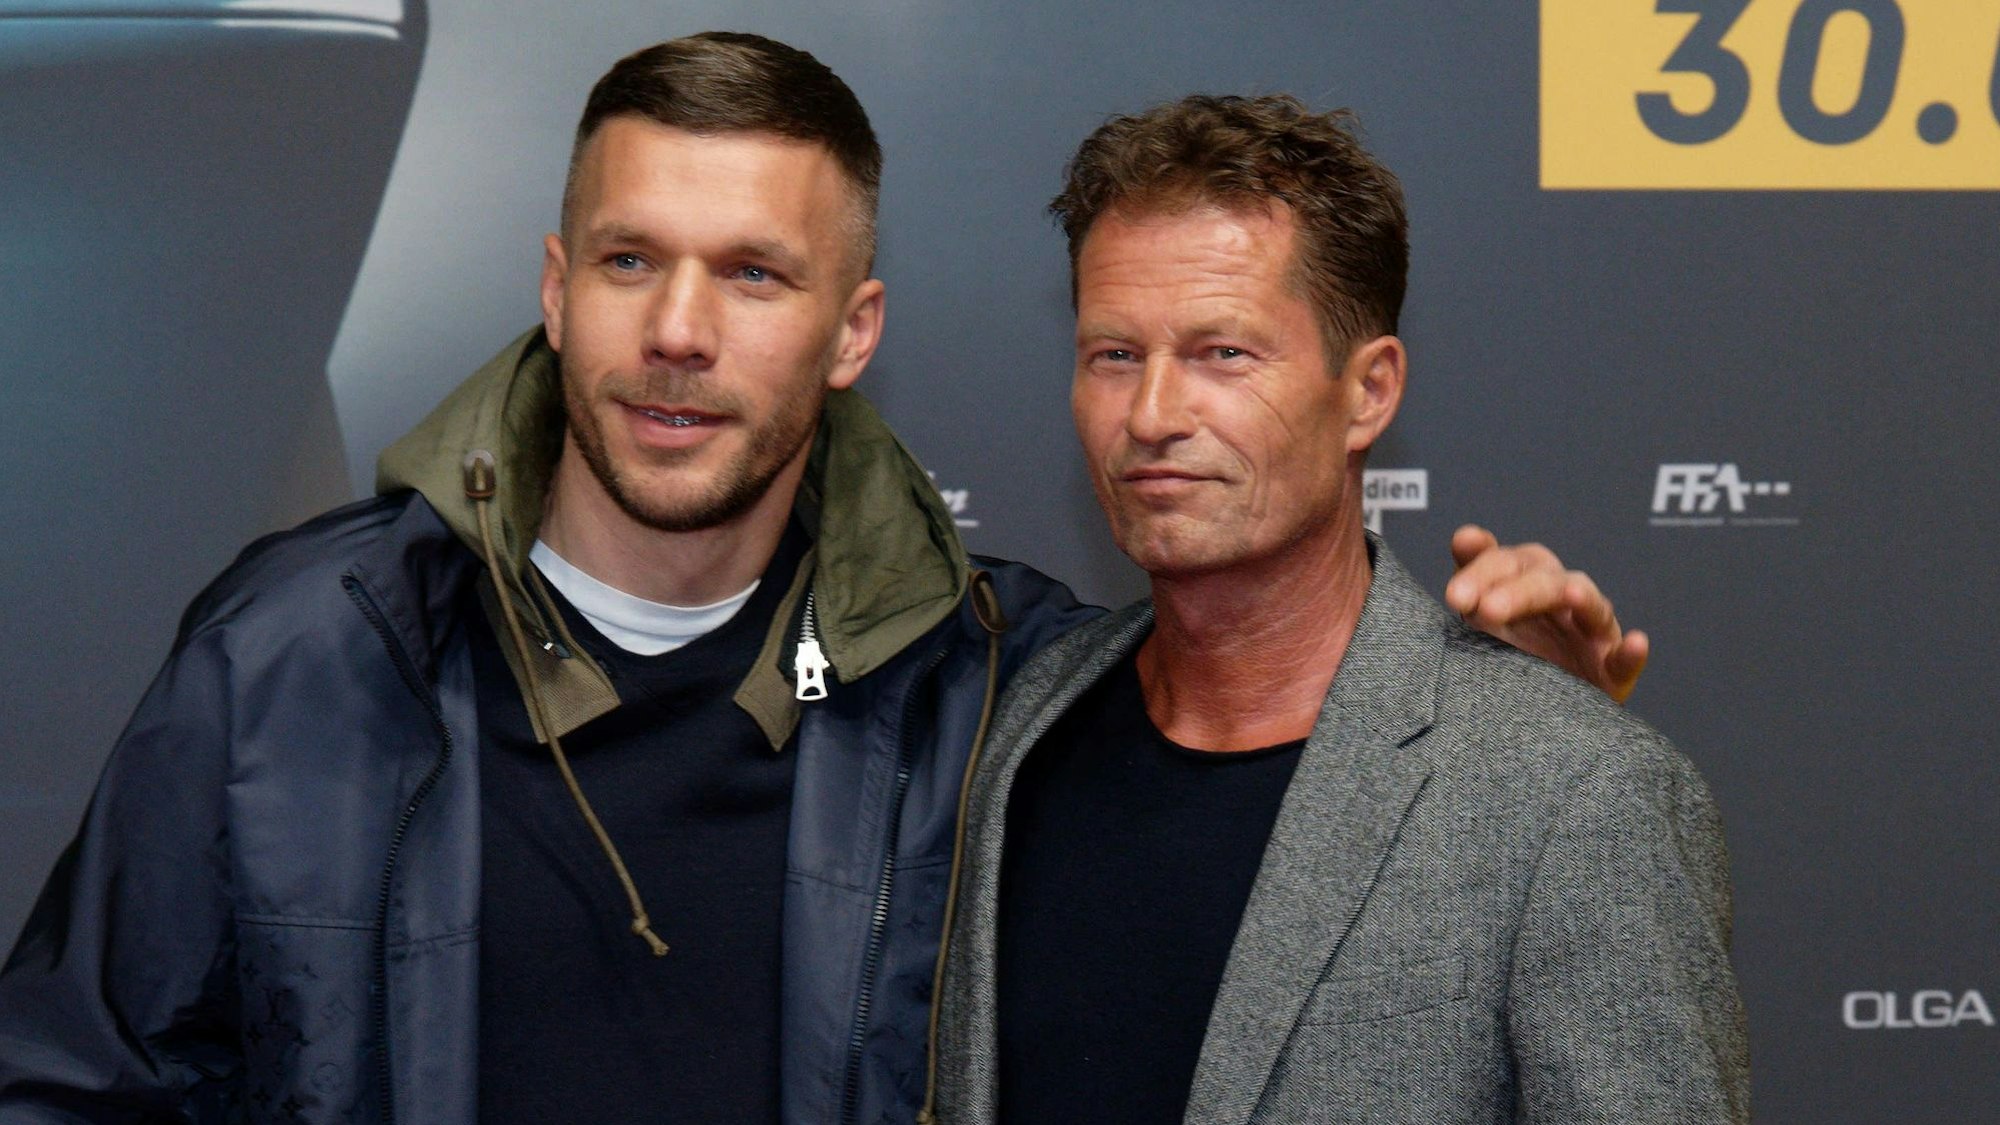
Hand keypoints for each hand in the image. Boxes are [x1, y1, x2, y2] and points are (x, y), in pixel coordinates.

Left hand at [1443, 525, 1648, 703]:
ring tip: (1568, 594)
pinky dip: (1632, 652)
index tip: (1459, 569)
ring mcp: (1591, 634)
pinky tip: (1636, 643)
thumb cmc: (1508, 657)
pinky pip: (1625, 660)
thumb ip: (1473, 583)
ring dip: (1578, 596)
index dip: (1484, 564)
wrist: (1535, 715)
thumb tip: (1465, 536)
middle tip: (1480, 609)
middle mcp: (1561, 602)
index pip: (1508, 561)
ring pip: (1589, 605)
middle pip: (1544, 577)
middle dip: (1514, 588)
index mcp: (1525, 585)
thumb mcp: (1482, 622)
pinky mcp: (1613, 672)